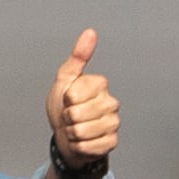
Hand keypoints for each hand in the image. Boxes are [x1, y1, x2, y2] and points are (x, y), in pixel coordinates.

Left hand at [44, 31, 117, 171]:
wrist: (67, 135)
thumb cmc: (64, 105)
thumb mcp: (65, 79)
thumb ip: (78, 57)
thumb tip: (91, 32)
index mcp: (100, 84)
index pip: (73, 95)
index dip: (64, 101)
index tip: (67, 100)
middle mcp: (111, 102)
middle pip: (76, 115)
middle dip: (66, 119)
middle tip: (70, 117)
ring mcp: (113, 123)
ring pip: (81, 132)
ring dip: (71, 134)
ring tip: (75, 129)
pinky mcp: (112, 142)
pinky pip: (88, 146)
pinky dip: (79, 147)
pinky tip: (82, 141)